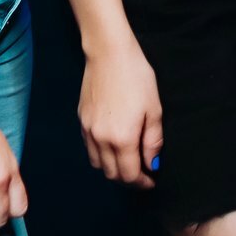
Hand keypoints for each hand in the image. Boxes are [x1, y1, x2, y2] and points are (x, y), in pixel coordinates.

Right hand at [78, 45, 162, 188]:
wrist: (109, 54)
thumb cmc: (136, 77)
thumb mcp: (154, 109)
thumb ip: (153, 140)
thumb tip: (152, 163)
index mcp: (122, 139)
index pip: (129, 175)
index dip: (141, 182)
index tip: (151, 181)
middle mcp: (101, 140)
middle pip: (112, 174)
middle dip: (128, 179)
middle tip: (142, 173)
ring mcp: (88, 130)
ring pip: (98, 164)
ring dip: (113, 168)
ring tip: (128, 161)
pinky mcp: (81, 121)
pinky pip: (90, 148)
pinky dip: (101, 155)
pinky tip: (113, 145)